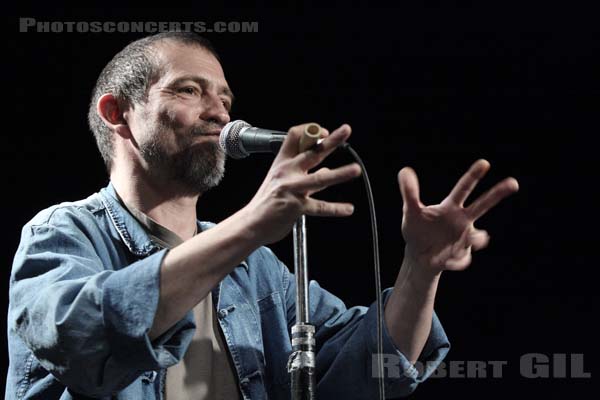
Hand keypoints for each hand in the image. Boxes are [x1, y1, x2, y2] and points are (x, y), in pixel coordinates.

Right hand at [243, 123, 360, 244]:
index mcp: (282, 163)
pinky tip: (348, 209)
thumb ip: (305, 176)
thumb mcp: (282, 182)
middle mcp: (287, 172)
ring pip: (319, 180)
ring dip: (339, 174)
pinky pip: (320, 207)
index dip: (311, 130)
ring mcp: (291, 189)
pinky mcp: (296, 207)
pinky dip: (336, 208)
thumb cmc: (267, 202)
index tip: (324, 132)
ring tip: (355, 170)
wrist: (251, 223)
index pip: (294, 136)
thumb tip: (327, 171)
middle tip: (346, 130)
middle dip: (331, 140)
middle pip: (312, 152)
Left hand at [398, 159, 518, 272]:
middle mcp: (462, 220)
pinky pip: (462, 259)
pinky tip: (441, 261)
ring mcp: (465, 238)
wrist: (418, 256)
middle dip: (498, 194)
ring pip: (479, 237)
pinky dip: (453, 261)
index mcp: (451, 207)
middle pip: (483, 205)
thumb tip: (404, 170)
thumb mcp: (410, 212)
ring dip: (477, 238)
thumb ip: (409, 192)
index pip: (464, 188)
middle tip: (514, 182)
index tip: (484, 163)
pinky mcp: (462, 256)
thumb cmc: (417, 229)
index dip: (473, 176)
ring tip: (473, 239)